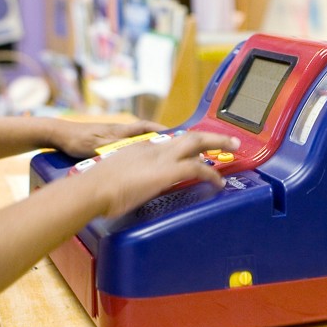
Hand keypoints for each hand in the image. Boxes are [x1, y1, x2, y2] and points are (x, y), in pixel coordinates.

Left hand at [51, 118, 166, 158]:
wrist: (58, 135)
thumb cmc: (78, 139)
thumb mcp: (100, 145)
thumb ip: (119, 148)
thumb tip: (139, 151)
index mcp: (121, 131)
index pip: (146, 127)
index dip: (161, 131)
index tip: (176, 135)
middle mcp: (118, 133)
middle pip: (143, 134)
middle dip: (157, 140)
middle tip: (171, 148)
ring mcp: (110, 138)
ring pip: (133, 142)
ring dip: (144, 147)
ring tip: (156, 158)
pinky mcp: (102, 144)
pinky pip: (123, 148)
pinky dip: (131, 153)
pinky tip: (132, 163)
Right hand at [81, 130, 238, 218]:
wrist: (93, 189)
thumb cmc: (96, 189)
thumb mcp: (115, 177)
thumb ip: (127, 179)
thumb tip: (130, 190)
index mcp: (140, 148)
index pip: (170, 143)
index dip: (186, 146)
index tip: (196, 151)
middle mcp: (153, 148)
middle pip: (188, 136)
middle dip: (210, 137)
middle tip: (229, 139)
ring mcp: (161, 158)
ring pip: (197, 143)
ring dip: (218, 144)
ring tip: (233, 148)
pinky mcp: (167, 172)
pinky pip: (197, 169)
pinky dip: (211, 174)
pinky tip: (219, 181)